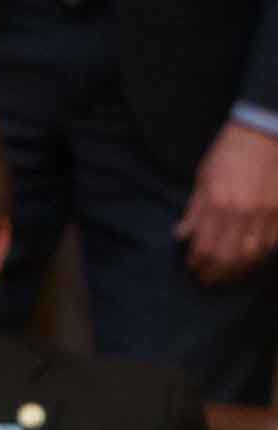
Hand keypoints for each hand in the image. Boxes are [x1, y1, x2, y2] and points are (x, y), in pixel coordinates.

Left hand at [174, 121, 277, 283]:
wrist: (265, 131)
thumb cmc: (230, 153)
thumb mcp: (203, 179)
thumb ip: (193, 211)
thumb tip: (181, 235)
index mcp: (218, 204)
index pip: (204, 248)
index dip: (197, 263)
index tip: (193, 267)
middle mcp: (242, 213)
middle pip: (227, 258)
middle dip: (215, 273)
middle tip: (207, 278)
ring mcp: (265, 213)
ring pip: (251, 255)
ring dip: (237, 269)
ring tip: (226, 272)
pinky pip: (270, 243)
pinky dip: (258, 255)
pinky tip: (249, 258)